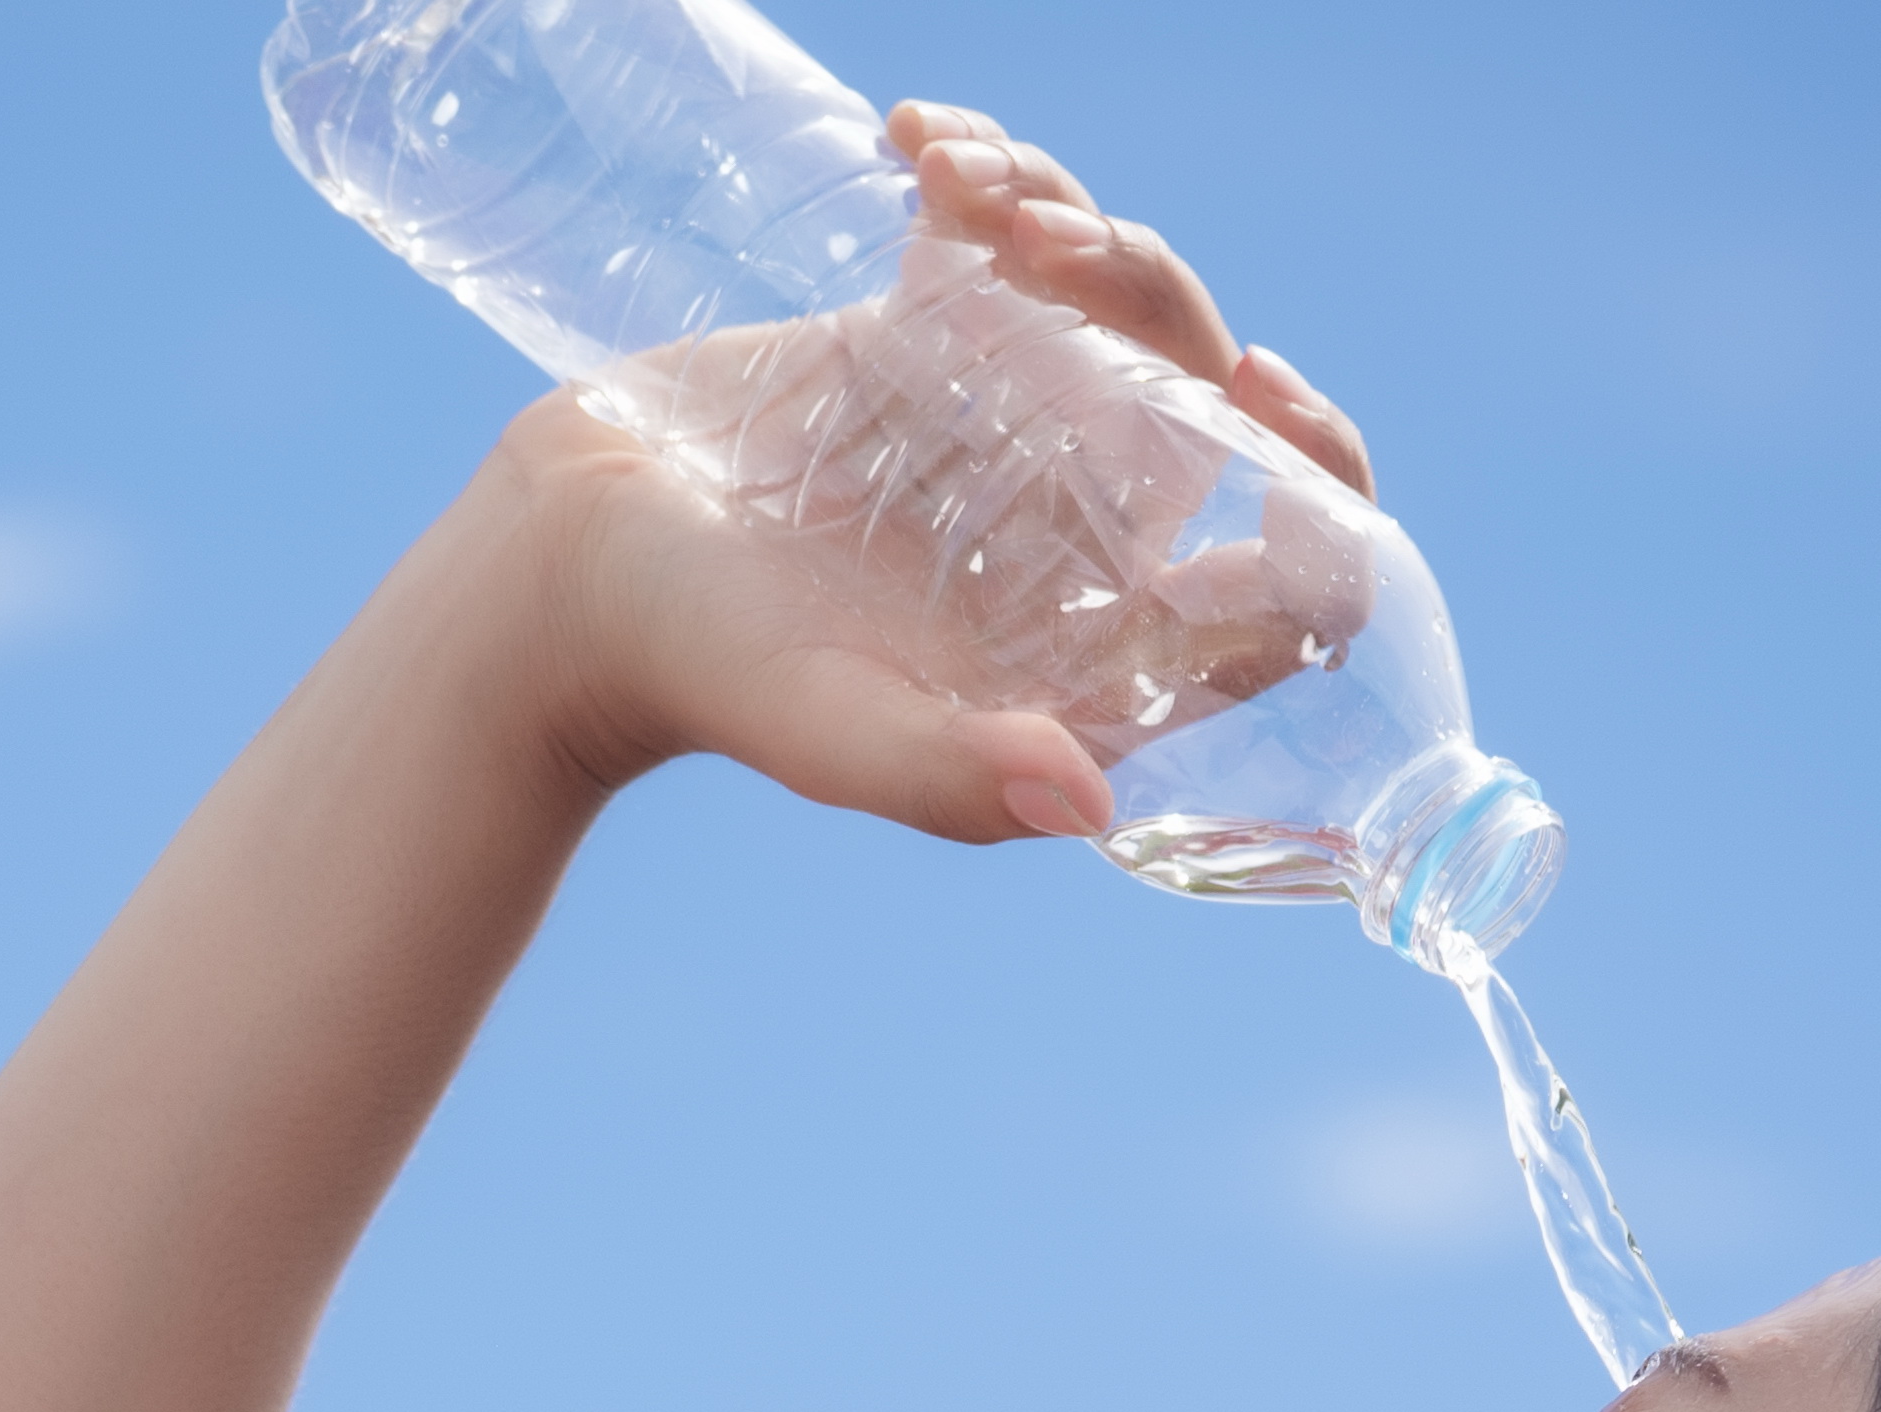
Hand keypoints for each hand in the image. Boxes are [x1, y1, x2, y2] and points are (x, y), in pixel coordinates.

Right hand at [457, 100, 1389, 849]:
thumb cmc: (700, 674)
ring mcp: (1011, 432)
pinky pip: (1011, 235)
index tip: (1258, 389)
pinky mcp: (935, 342)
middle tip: (1063, 257)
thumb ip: (952, 774)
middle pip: (1212, 410)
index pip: (1284, 580)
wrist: (563, 572)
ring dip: (1078, 222)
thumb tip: (1090, 798)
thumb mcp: (829, 731)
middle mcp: (1077, 543)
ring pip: (1124, 306)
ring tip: (973, 197)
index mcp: (1095, 647)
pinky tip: (917, 145)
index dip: (1316, 487)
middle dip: (1167, 306)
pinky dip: (988, 171)